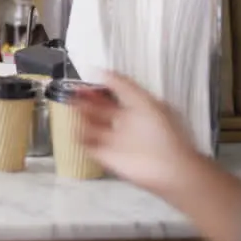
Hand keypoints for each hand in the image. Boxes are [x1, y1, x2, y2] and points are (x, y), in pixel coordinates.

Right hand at [74, 71, 203, 195]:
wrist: (169, 168)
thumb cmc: (164, 134)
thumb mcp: (146, 101)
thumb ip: (124, 85)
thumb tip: (101, 71)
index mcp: (137, 110)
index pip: (114, 96)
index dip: (100, 87)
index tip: (86, 80)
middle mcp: (125, 125)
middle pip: (100, 110)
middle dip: (86, 100)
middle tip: (72, 92)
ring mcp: (114, 141)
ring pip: (91, 126)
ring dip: (81, 116)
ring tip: (72, 106)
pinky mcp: (106, 156)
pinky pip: (87, 144)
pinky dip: (79, 136)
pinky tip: (74, 127)